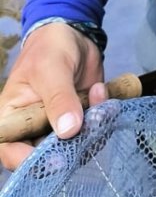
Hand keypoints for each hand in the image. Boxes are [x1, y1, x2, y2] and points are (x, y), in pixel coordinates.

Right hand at [0, 23, 106, 170]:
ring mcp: (59, 128)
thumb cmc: (49, 49)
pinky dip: (102, 116)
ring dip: (92, 127)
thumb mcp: (51, 69)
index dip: (29, 161)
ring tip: (97, 94)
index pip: (11, 152)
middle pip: (47, 157)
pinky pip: (94, 132)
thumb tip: (68, 131)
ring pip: (75, 147)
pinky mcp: (82, 122)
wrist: (73, 35)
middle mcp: (32, 130)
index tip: (56, 158)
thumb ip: (59, 99)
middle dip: (72, 143)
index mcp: (11, 119)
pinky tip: (101, 90)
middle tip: (89, 120)